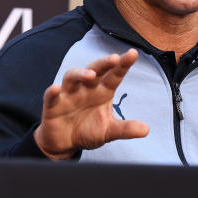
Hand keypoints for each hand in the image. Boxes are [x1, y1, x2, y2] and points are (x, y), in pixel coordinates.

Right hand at [34, 49, 148, 159]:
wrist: (65, 144)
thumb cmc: (88, 130)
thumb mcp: (109, 131)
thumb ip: (126, 129)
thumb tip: (146, 130)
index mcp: (103, 92)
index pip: (114, 75)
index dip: (123, 65)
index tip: (133, 53)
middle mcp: (86, 89)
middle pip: (94, 70)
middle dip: (103, 64)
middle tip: (114, 58)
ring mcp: (68, 95)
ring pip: (72, 77)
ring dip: (80, 74)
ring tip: (91, 75)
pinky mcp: (52, 106)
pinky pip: (51, 96)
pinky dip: (52, 92)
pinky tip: (56, 88)